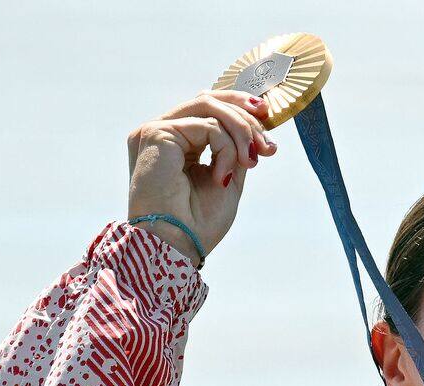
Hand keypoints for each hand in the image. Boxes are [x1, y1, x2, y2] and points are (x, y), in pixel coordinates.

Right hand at [126, 89, 277, 259]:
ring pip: (209, 106)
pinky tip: (222, 178)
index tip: (269, 129)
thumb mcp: (229, 178)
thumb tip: (258, 123)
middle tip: (267, 148)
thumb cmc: (198, 223)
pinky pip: (207, 126)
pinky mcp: (154, 133)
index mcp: (175, 143)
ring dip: (241, 131)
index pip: (208, 109)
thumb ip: (236, 148)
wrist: (177, 246)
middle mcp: (161, 132)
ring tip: (251, 161)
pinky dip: (226, 149)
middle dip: (247, 119)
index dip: (241, 110)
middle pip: (209, 100)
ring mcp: (155, 131)